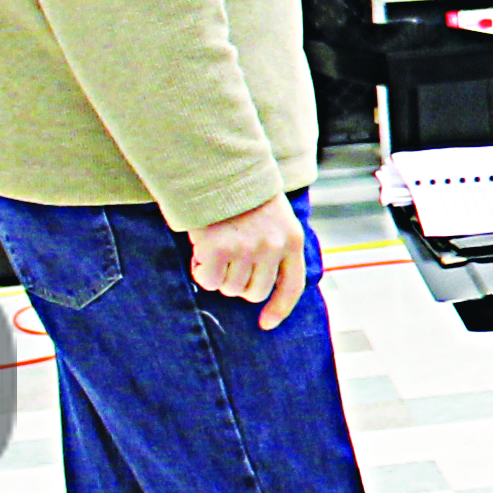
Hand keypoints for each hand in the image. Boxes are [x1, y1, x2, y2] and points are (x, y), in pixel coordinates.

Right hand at [187, 196, 309, 330]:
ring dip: (218, 275)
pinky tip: (201, 250)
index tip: (266, 324)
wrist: (220, 168)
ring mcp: (246, 249)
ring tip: (215, 248)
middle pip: (253, 293)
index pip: (291, 286)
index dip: (279, 308)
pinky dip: (200, 271)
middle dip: (237, 283)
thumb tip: (257, 288)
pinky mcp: (218, 248)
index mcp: (291, 240)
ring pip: (229, 288)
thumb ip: (274, 248)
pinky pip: (207, 280)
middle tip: (227, 261)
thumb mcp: (275, 219)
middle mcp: (272, 248)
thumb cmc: (243, 195)